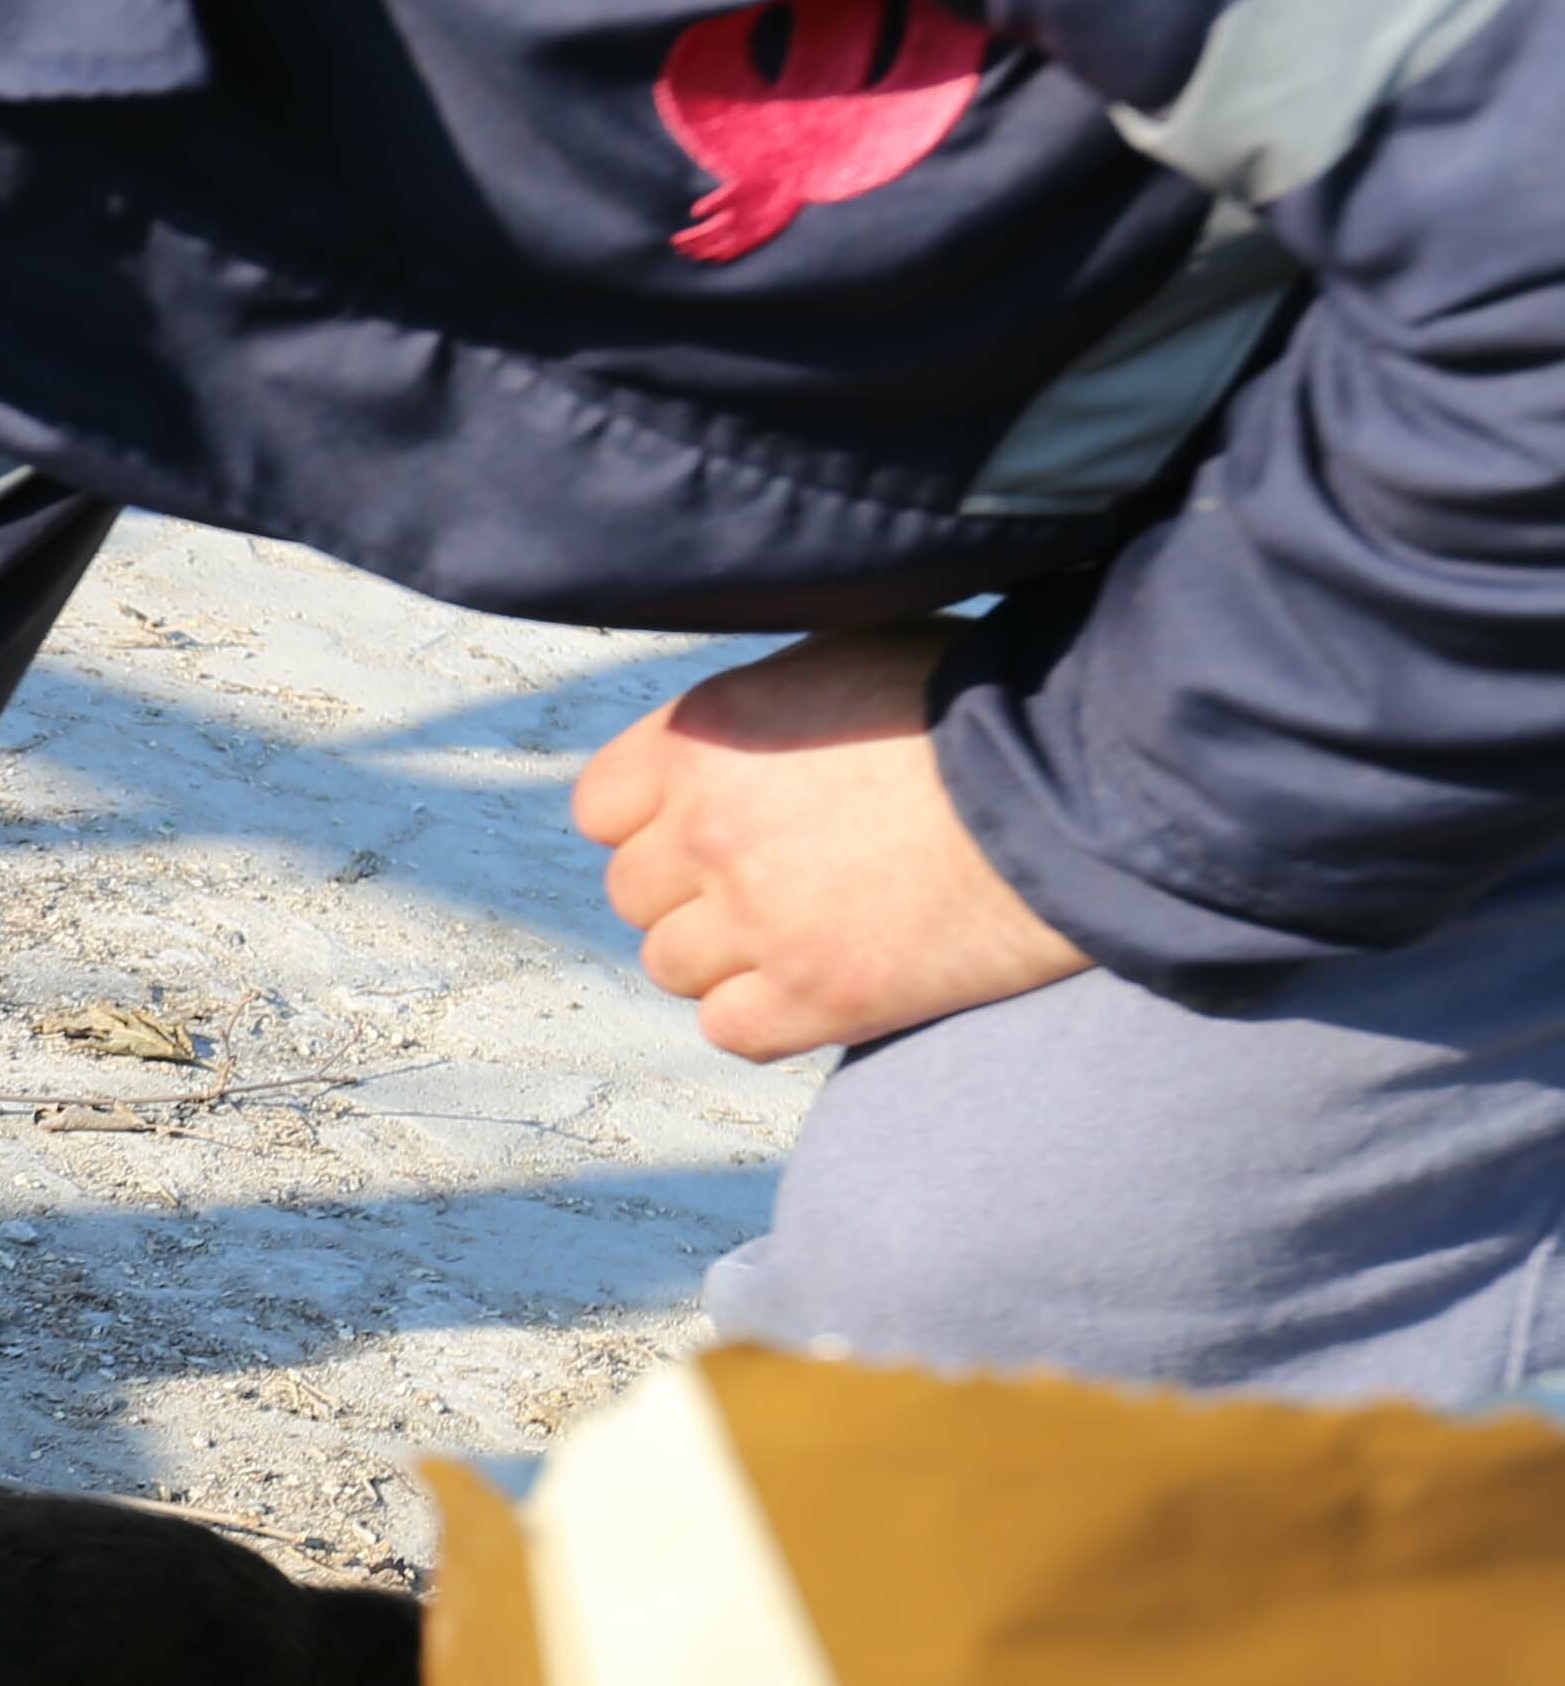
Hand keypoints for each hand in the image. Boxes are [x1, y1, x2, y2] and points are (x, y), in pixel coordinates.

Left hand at [570, 626, 1092, 1059]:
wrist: (1082, 779)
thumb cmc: (979, 700)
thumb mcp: (846, 655)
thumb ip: (760, 705)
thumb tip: (729, 730)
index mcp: (698, 739)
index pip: (602, 809)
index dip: (651, 823)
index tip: (706, 827)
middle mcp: (704, 831)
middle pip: (635, 893)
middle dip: (692, 891)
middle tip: (774, 881)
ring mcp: (756, 921)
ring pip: (673, 967)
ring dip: (725, 956)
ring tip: (805, 929)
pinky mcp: (817, 998)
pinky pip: (731, 1030)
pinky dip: (765, 1015)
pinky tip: (821, 982)